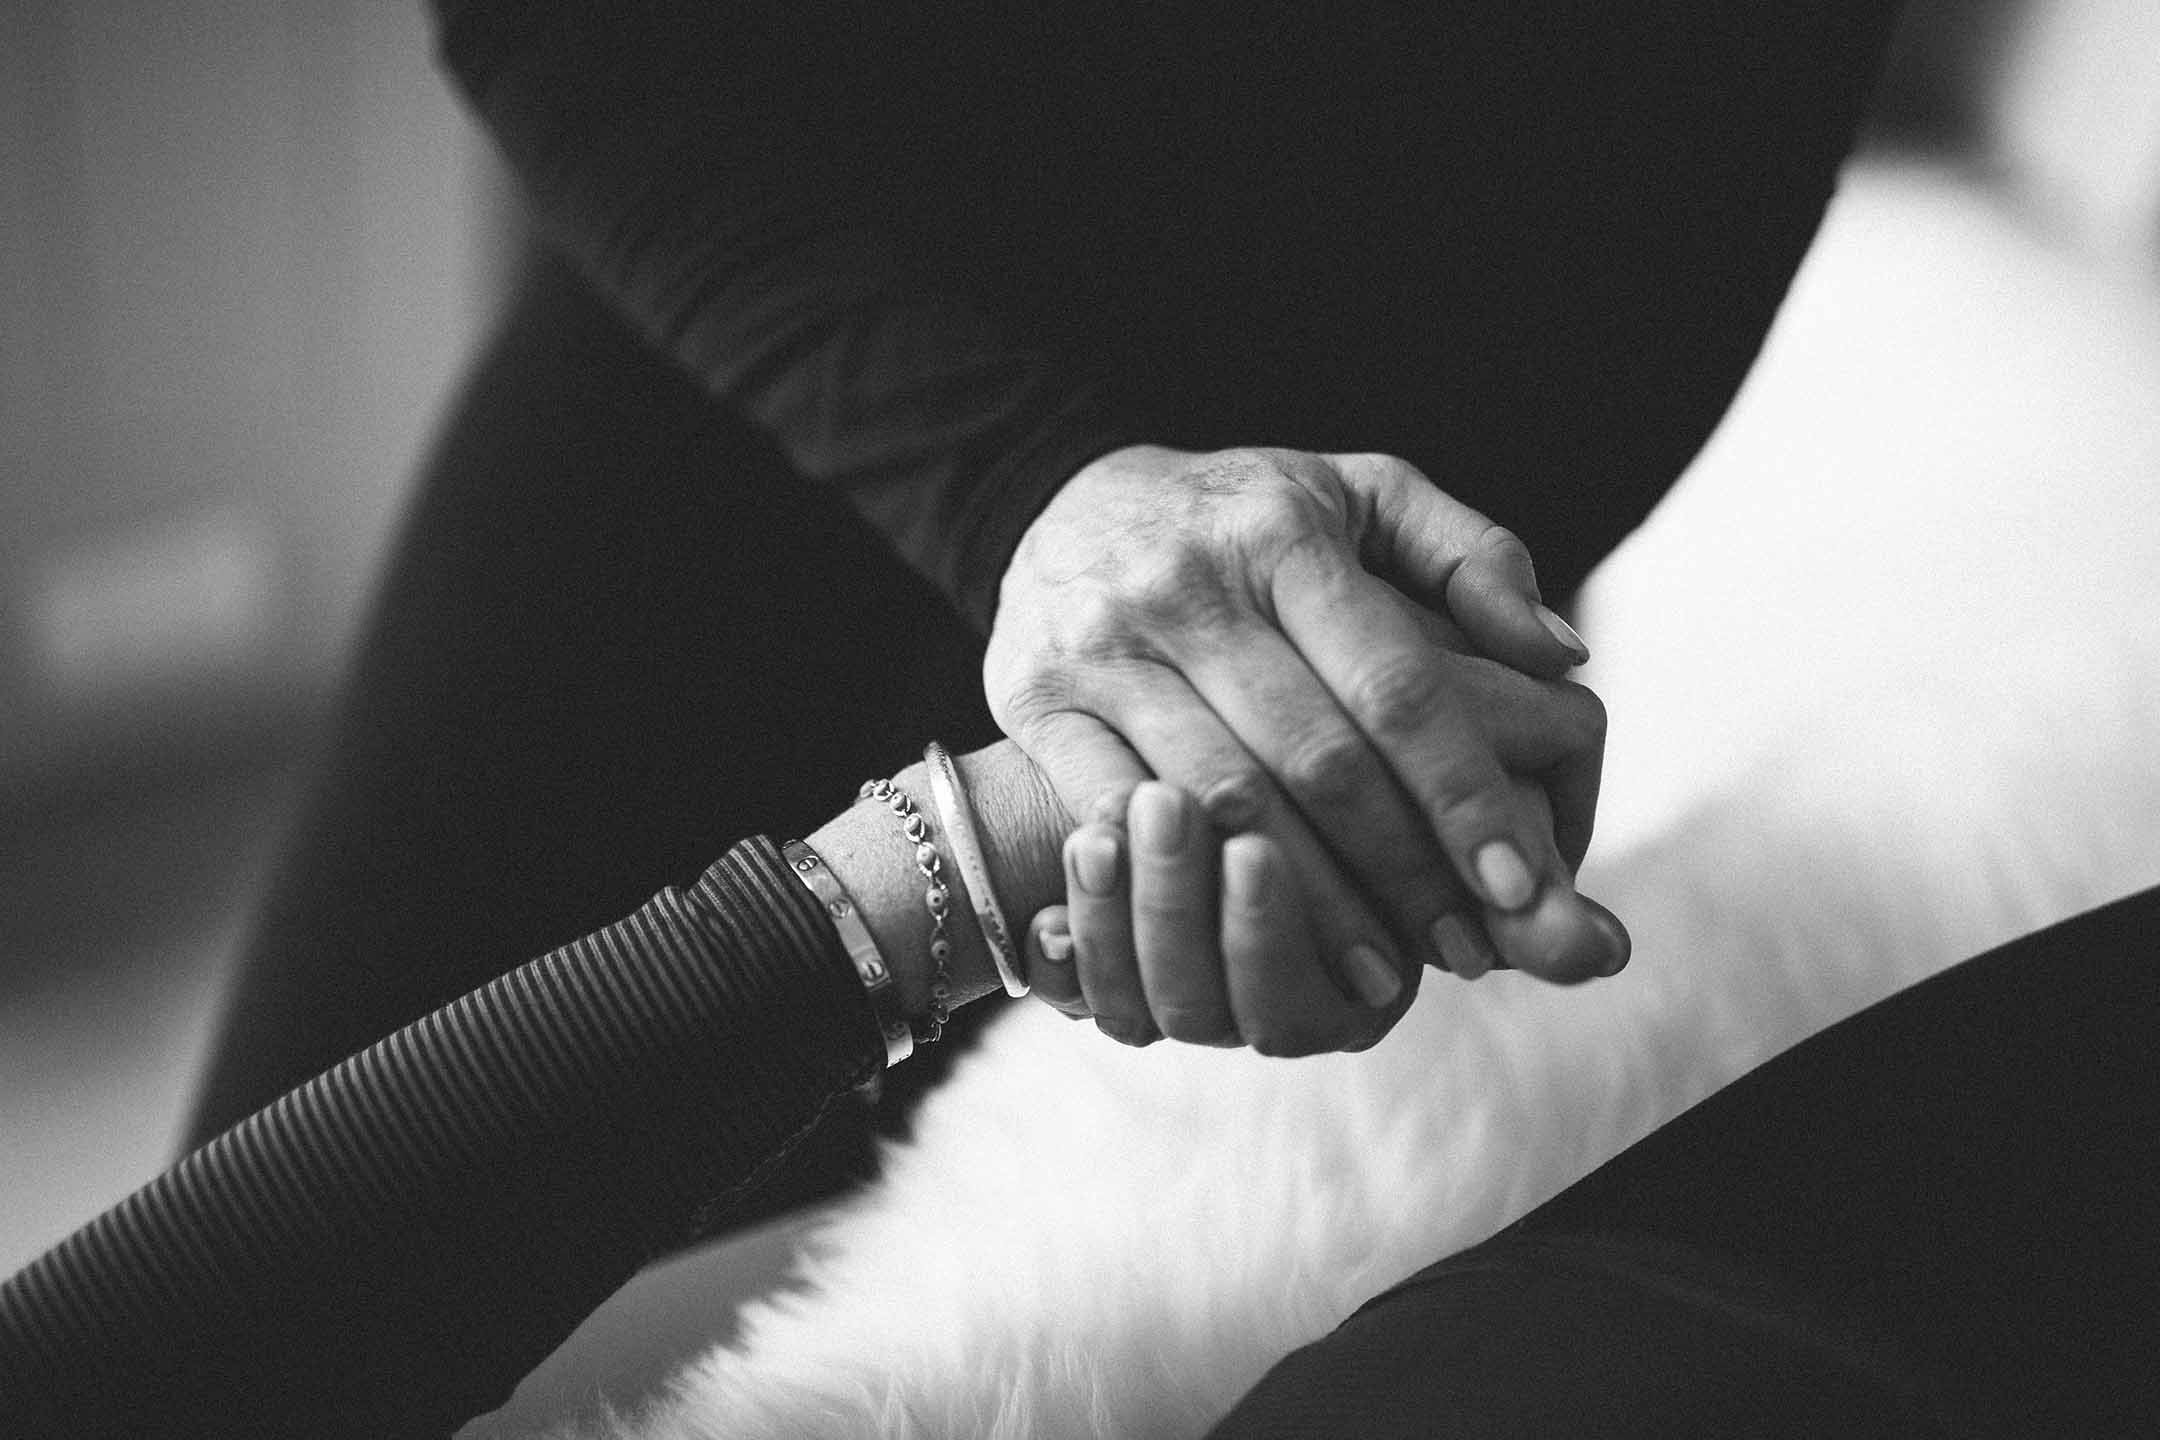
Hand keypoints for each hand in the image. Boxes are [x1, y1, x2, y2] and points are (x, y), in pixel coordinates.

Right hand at [985, 444, 1615, 1041]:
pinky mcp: (1034, 698)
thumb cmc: (1245, 519)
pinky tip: (1239, 938)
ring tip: (1380, 976)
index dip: (1460, 792)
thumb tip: (1561, 655)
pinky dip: (1181, 884)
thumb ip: (1472, 557)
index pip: (1393, 683)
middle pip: (1313, 758)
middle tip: (1467, 952)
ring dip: (1306, 904)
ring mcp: (1104, 644)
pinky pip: (1112, 812)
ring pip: (1219, 802)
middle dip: (1400, 868)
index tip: (1522, 884)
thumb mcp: (1362, 495)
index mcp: (1283, 534)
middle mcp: (1188, 585)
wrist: (1063, 499)